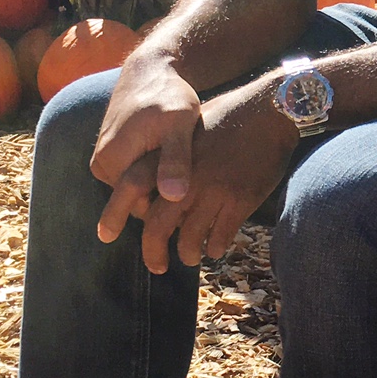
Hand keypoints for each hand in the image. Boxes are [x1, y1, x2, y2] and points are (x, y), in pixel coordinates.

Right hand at [89, 49, 202, 208]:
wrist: (151, 72)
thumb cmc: (169, 96)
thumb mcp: (179, 124)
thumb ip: (175, 160)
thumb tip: (172, 196)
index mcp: (112, 162)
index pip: (142, 209)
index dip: (172, 210)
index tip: (199, 200)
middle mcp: (101, 166)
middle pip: (138, 203)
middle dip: (165, 201)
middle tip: (197, 190)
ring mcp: (104, 162)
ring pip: (137, 193)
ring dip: (160, 189)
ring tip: (189, 176)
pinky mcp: (111, 157)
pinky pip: (134, 180)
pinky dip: (154, 178)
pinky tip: (178, 167)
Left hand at [98, 76, 298, 273]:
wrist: (271, 110)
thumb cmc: (230, 117)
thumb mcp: (189, 130)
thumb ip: (169, 158)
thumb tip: (154, 189)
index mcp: (169, 156)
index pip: (130, 187)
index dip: (114, 213)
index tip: (105, 235)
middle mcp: (186, 177)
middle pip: (156, 226)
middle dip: (153, 252)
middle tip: (157, 266)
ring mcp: (213, 190)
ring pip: (189, 239)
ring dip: (188, 253)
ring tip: (191, 257)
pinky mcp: (239, 200)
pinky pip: (219, 237)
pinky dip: (215, 247)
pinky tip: (216, 247)